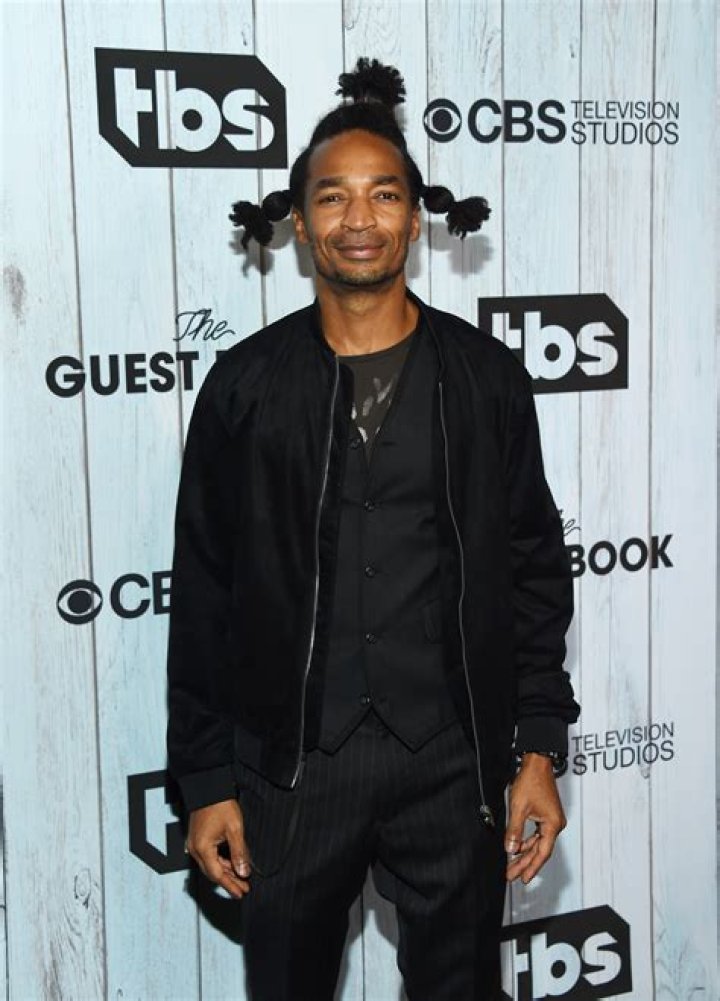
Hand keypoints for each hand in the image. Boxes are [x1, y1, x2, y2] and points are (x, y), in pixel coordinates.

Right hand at [186, 798, 251, 898]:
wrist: (209, 787)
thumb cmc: (220, 805)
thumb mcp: (234, 829)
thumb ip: (239, 853)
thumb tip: (244, 872)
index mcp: (202, 848)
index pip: (217, 875)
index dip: (231, 885)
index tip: (242, 892)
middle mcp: (195, 849)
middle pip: (213, 872)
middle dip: (229, 881)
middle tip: (243, 888)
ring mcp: (195, 844)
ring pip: (211, 865)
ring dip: (226, 872)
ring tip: (240, 878)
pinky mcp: (197, 839)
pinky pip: (208, 856)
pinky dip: (220, 862)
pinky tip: (231, 864)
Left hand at [505, 754, 565, 884]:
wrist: (537, 763)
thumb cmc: (531, 781)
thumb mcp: (519, 808)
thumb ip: (515, 830)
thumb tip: (510, 849)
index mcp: (553, 824)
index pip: (542, 853)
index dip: (532, 867)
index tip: (523, 879)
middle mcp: (555, 824)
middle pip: (539, 850)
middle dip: (524, 863)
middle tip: (512, 875)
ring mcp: (551, 819)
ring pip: (537, 842)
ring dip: (524, 853)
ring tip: (512, 865)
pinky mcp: (546, 814)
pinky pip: (537, 833)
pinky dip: (527, 841)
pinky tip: (517, 847)